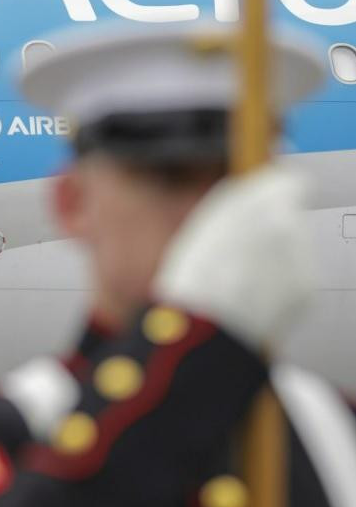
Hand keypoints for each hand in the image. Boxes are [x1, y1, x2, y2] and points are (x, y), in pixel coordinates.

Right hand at [154, 165, 313, 352]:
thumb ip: (242, 195)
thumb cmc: (198, 276)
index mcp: (264, 204)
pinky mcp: (309, 289)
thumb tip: (267, 179)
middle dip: (269, 229)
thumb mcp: (207, 220)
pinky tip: (252, 293)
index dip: (272, 193)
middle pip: (290, 217)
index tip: (258, 203)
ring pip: (294, 247)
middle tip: (235, 250)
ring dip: (272, 257)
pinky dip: (277, 282)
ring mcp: (305, 260)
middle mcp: (294, 227)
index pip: (290, 181)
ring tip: (239, 276)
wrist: (208, 327)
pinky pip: (295, 275)